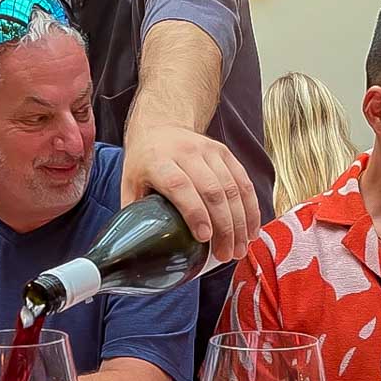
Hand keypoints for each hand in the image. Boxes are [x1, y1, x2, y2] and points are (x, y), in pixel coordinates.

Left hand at [121, 125, 259, 261]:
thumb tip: (139, 250)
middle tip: (226, 254)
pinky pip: (243, 181)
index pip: (180, 186)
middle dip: (223, 226)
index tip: (204, 238)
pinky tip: (251, 230)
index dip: (194, 212)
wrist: (160, 126)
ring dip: (240, 222)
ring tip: (239, 249)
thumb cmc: (143, 164)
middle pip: (211, 190)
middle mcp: (186, 152)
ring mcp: (208, 150)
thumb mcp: (129, 184)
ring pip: (231, 187)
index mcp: (158, 161)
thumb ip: (134, 214)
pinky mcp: (224, 152)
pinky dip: (250, 208)